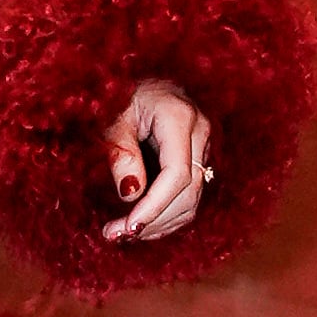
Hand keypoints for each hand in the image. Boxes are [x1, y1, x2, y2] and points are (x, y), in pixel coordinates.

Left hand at [102, 76, 213, 242]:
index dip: (154, 206)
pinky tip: (141, 223)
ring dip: (160, 223)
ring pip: (193, 199)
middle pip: (188, 192)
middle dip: (154, 221)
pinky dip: (167, 214)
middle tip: (115, 236)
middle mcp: (201, 132)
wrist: (142, 80)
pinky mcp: (199, 158)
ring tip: (122, 234)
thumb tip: (130, 194)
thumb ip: (121, 154)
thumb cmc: (121, 94)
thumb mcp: (112, 119)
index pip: (177, 174)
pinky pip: (190, 194)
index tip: (127, 227)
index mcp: (179, 117)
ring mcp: (204, 146)